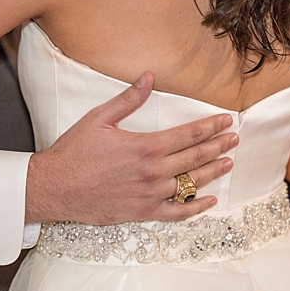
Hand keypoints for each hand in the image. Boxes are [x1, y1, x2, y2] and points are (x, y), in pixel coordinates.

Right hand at [25, 72, 236, 224]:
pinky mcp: (142, 212)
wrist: (55, 188)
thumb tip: (148, 78)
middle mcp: (153, 172)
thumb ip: (127, 99)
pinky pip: (177, 213)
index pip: (188, 135)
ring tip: (228, 163)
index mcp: (145, 146)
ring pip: (191, 184)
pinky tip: (209, 200)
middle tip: (234, 140)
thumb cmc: (74, 153)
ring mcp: (150, 194)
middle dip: (218, 146)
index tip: (226, 121)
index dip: (211, 127)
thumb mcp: (99, 119)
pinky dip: (195, 208)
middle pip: (195, 157)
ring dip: (212, 172)